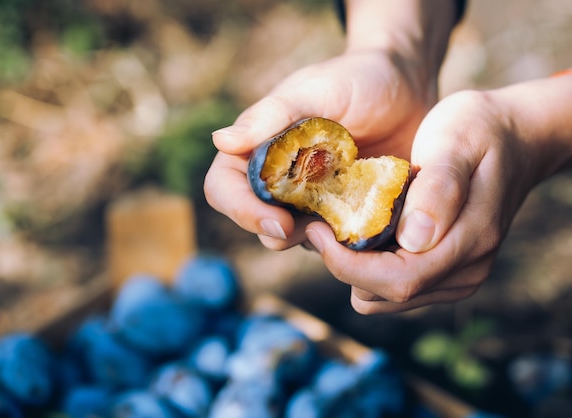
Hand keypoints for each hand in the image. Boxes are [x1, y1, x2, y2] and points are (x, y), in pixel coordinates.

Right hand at [204, 49, 435, 249]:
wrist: (406, 90)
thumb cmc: (355, 80)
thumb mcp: (316, 91)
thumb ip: (272, 115)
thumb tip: (220, 140)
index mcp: (256, 149)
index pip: (224, 188)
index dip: (241, 210)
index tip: (278, 220)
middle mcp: (274, 177)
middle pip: (253, 221)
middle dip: (277, 232)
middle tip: (316, 227)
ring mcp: (306, 199)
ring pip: (290, 237)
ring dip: (311, 239)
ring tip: (346, 220)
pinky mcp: (337, 212)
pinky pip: (330, 239)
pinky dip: (342, 239)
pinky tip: (368, 221)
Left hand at [305, 87, 557, 313]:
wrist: (515, 138)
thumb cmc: (480, 131)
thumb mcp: (457, 141)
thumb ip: (439, 188)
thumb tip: (413, 239)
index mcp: (469, 241)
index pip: (398, 281)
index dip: (347, 264)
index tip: (317, 229)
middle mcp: (464, 271)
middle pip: (384, 295)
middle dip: (344, 265)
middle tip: (322, 223)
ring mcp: (457, 277)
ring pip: (384, 298)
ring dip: (354, 268)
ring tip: (343, 226)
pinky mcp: (445, 273)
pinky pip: (394, 287)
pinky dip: (370, 267)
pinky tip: (366, 231)